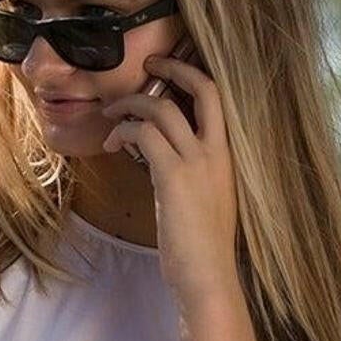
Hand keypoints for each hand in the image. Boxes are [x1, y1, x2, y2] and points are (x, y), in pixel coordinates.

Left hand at [98, 53, 237, 301]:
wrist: (208, 276)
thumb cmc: (202, 247)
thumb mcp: (204, 200)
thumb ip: (190, 172)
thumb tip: (158, 156)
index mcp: (229, 155)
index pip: (218, 98)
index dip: (194, 76)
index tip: (169, 71)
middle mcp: (218, 151)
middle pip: (202, 87)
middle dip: (172, 68)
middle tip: (147, 64)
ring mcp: (198, 161)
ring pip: (163, 109)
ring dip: (131, 105)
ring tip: (111, 116)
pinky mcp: (173, 176)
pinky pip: (145, 134)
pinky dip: (124, 131)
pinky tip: (113, 144)